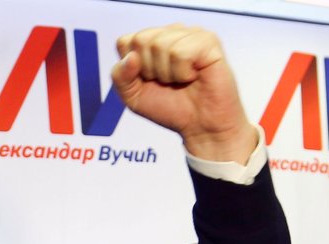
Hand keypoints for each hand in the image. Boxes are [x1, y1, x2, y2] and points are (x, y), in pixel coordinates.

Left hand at [111, 24, 256, 162]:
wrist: (199, 126)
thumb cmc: (170, 108)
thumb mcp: (132, 97)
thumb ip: (120, 76)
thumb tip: (131, 57)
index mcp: (151, 41)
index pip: (125, 42)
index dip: (131, 69)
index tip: (148, 81)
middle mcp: (170, 33)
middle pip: (141, 40)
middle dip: (149, 71)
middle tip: (167, 82)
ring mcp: (189, 34)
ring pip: (159, 45)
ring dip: (167, 74)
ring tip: (181, 80)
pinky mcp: (208, 41)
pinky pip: (180, 53)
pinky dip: (182, 73)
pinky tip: (193, 76)